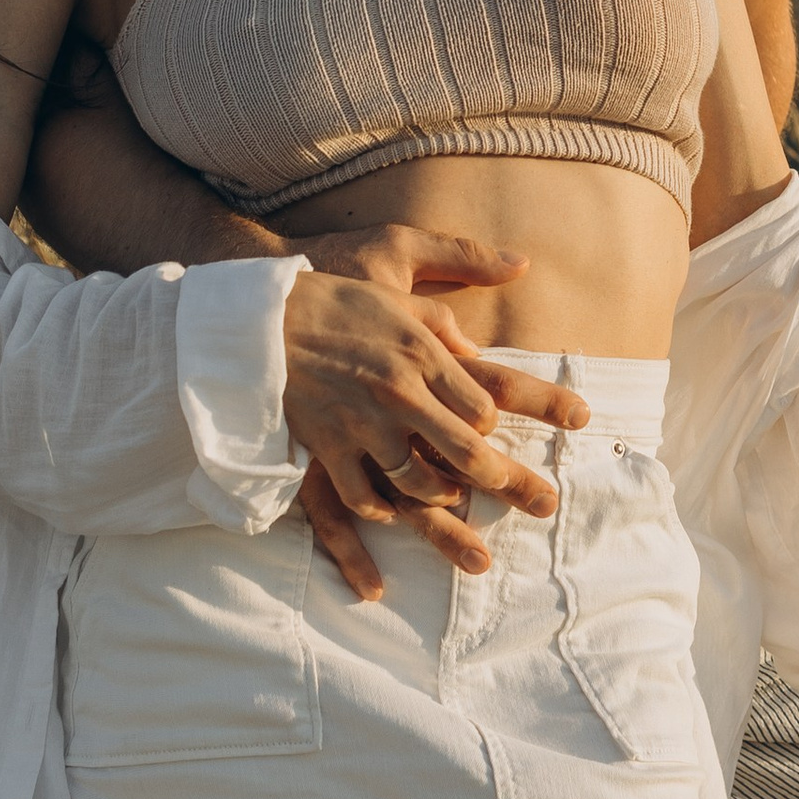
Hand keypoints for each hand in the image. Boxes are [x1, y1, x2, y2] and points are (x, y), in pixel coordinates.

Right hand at [281, 231, 589, 602]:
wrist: (260, 319)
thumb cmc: (333, 298)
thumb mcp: (398, 278)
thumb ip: (445, 314)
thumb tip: (482, 334)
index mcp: (422, 353)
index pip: (482, 407)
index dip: (494, 426)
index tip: (494, 431)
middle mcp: (400, 394)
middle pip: (467, 453)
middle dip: (507, 482)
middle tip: (538, 502)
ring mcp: (362, 425)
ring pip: (418, 484)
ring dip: (444, 502)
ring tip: (459, 512)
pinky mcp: (326, 447)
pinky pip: (361, 496)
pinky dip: (379, 513)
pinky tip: (390, 519)